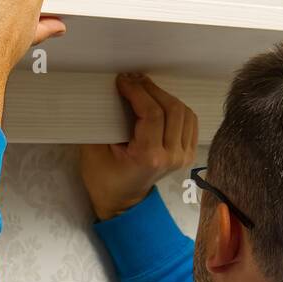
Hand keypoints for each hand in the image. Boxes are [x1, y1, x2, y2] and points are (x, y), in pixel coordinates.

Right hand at [80, 73, 198, 219]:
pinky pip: (189, 121)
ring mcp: (183, 156)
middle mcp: (172, 156)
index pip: (152, 114)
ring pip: (184, 112)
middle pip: (172, 109)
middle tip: (133, 80)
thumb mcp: (93, 150)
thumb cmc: (103, 178)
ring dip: (164, 96)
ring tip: (144, 89)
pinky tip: (159, 102)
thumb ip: (102, 121)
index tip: (123, 80)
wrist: (122, 201)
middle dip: (151, 89)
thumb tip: (110, 92)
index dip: (137, 91)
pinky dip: (176, 107)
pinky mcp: (188, 154)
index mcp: (148, 157)